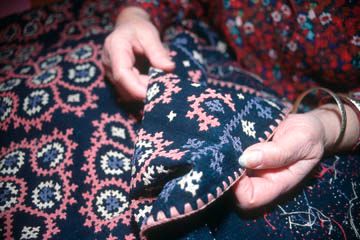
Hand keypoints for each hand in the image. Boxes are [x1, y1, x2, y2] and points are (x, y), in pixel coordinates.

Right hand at [102, 7, 174, 100]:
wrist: (128, 27)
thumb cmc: (139, 29)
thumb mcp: (150, 35)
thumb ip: (158, 53)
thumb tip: (169, 68)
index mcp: (115, 48)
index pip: (121, 74)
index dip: (136, 88)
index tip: (152, 95)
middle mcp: (108, 63)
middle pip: (124, 86)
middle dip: (144, 90)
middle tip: (164, 87)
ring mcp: (110, 72)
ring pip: (125, 92)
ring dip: (143, 91)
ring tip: (159, 82)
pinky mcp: (115, 79)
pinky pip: (127, 91)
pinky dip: (141, 90)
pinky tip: (152, 83)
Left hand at [233, 104, 358, 208]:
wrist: (309, 126)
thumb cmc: (309, 136)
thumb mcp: (301, 141)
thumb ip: (278, 153)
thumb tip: (245, 159)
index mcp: (277, 184)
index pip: (249, 199)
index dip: (237, 187)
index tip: (236, 163)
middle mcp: (260, 179)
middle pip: (233, 190)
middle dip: (226, 172)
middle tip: (226, 148)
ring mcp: (251, 169)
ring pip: (228, 173)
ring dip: (224, 159)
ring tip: (227, 140)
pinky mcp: (246, 156)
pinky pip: (229, 159)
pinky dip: (226, 149)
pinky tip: (228, 136)